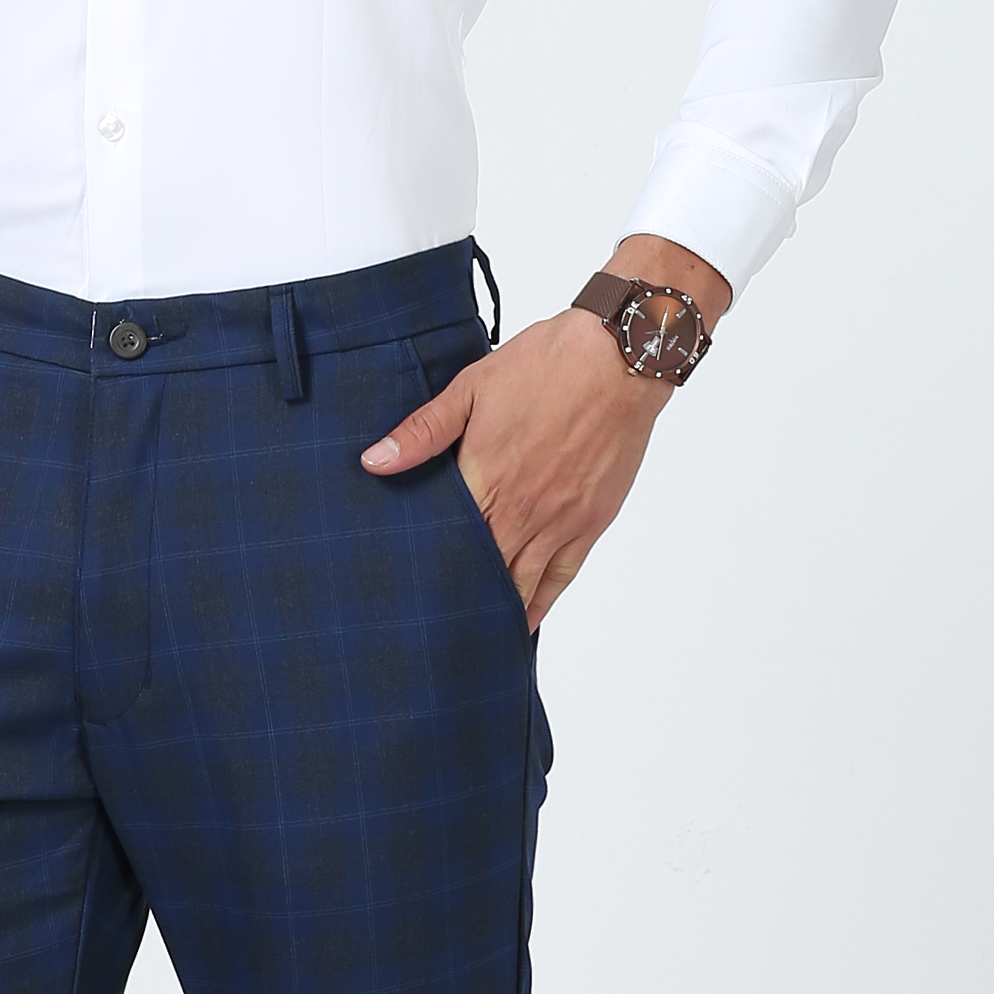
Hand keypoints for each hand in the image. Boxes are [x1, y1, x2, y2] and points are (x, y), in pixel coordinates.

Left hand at [360, 239, 729, 626]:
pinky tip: (521, 621)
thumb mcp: (471, 387)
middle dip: (454, 596)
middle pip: (480, 569)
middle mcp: (522, 509)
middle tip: (425, 626)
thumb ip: (423, 431)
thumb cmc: (547, 365)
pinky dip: (539, 602)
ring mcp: (558, 520)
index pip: (445, 540)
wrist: (619, 358)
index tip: (402, 591)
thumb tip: (374, 461)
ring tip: (466, 634)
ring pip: (520, 582)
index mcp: (486, 477)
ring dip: (494, 608)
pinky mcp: (590, 522)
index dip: (424, 567)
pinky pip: (560, 576)